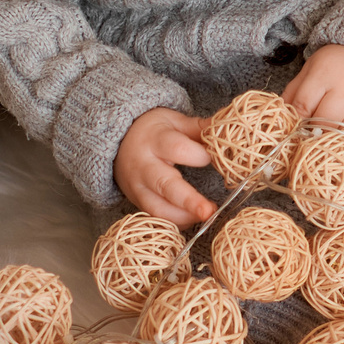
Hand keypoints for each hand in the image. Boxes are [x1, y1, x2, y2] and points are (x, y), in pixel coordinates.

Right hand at [115, 108, 214, 223]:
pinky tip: (192, 219)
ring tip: (206, 216)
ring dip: (183, 217)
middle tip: (209, 211)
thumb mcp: (173, 121)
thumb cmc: (153, 132)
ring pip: (157, 208)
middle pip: (165, 185)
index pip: (178, 148)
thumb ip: (199, 128)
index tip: (216, 158)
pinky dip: (175, 222)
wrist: (118, 143)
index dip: (200, 155)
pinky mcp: (137, 202)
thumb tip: (225, 127)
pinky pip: (155, 217)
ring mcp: (138, 187)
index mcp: (156, 140)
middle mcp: (144, 165)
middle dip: (189, 200)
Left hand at [283, 44, 343, 139]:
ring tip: (331, 144)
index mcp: (325, 72)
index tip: (294, 133)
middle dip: (314, 136)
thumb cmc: (339, 66)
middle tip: (312, 142)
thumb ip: (294, 93)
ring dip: (336, 143)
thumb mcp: (312, 70)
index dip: (295, 124)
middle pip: (324, 125)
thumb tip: (280, 122)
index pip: (302, 106)